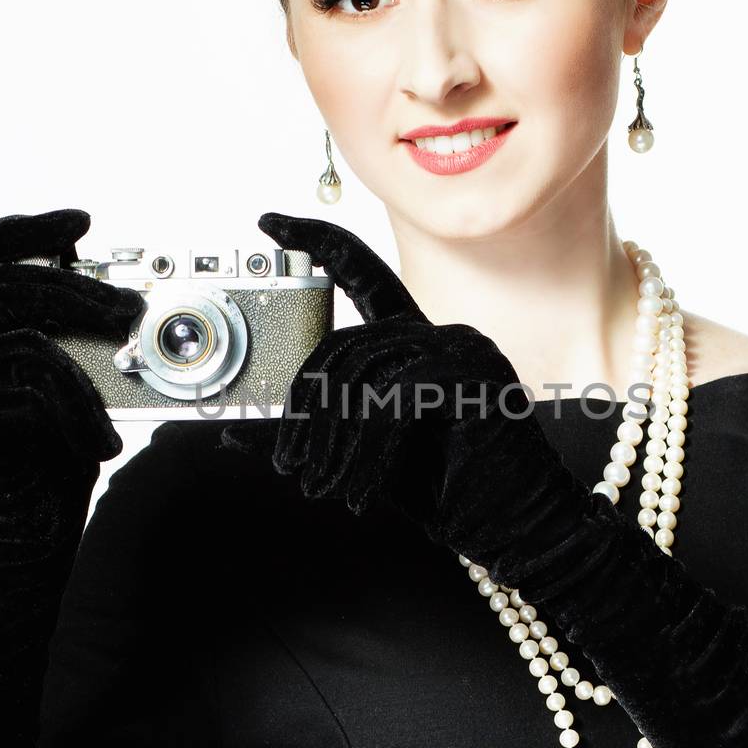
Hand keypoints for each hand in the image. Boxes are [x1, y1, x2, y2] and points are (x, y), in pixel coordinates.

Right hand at [0, 209, 145, 578]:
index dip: (23, 230)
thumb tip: (128, 301)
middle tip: (132, 307)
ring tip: (121, 395)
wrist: (21, 542)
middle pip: (3, 286)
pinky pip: (30, 394)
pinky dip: (78, 415)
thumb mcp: (66, 390)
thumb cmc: (48, 464)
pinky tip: (96, 445)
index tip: (82, 222)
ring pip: (23, 341)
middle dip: (78, 289)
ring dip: (86, 368)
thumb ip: (72, 344)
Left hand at [220, 211, 597, 581]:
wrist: (516, 526)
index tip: (270, 221)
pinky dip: (366, 456)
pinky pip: (392, 404)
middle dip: (307, 413)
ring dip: (333, 443)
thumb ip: (309, 432)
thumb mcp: (361, 455)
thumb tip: (230, 430)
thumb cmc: (446, 491)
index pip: (364, 273)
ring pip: (364, 377)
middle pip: (345, 346)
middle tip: (293, 469)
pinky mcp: (471, 376)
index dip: (317, 241)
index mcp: (418, 340)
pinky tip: (361, 492)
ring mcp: (463, 348)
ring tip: (324, 487)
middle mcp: (443, 332)